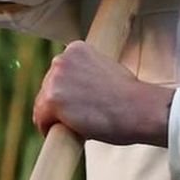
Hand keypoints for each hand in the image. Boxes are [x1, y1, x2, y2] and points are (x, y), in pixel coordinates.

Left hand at [33, 41, 172, 145]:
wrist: (138, 108)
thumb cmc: (128, 94)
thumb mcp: (105, 69)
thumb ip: (86, 72)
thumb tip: (74, 89)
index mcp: (76, 48)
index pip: (60, 73)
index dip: (69, 90)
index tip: (82, 101)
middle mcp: (62, 59)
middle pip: (48, 87)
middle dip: (60, 103)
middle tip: (82, 114)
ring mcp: (55, 79)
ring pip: (42, 104)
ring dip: (55, 117)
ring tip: (78, 123)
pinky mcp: (51, 100)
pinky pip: (41, 120)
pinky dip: (50, 129)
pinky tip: (68, 131)